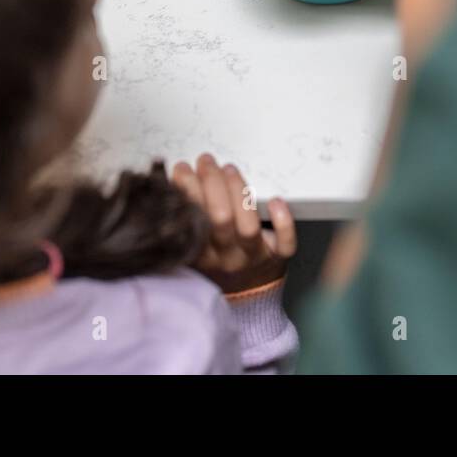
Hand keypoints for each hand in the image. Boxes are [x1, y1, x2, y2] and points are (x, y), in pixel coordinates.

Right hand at [172, 154, 295, 293]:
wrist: (247, 295)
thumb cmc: (219, 262)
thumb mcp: (194, 246)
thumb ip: (184, 220)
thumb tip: (171, 180)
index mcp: (200, 256)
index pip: (190, 222)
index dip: (185, 191)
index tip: (181, 170)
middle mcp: (226, 257)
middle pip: (219, 219)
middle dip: (211, 182)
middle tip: (205, 162)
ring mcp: (253, 257)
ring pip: (248, 226)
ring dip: (238, 192)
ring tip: (228, 169)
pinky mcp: (278, 257)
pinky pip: (285, 243)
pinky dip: (282, 221)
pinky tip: (276, 201)